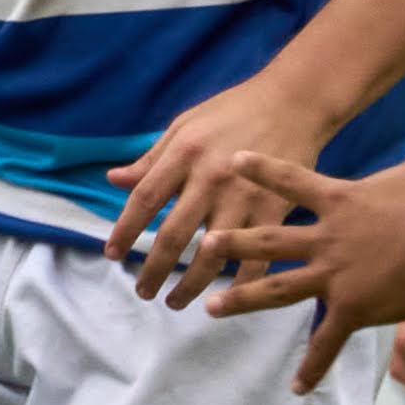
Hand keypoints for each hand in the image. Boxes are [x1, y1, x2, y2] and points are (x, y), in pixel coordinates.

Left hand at [105, 67, 336, 307]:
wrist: (294, 101)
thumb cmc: (233, 112)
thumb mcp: (184, 126)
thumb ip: (151, 159)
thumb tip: (114, 180)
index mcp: (184, 154)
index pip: (145, 199)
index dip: (125, 229)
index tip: (110, 254)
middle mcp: (212, 178)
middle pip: (175, 234)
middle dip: (154, 269)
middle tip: (142, 291)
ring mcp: (246, 196)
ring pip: (213, 253)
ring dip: (191, 283)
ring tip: (175, 302)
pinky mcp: (277, 207)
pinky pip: (257, 254)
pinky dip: (242, 282)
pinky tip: (226, 299)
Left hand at [202, 68, 404, 391]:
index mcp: (340, 201)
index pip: (291, 179)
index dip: (261, 168)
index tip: (231, 159)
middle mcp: (326, 238)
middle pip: (268, 240)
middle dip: (231, 243)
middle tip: (199, 245)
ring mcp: (335, 276)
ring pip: (279, 290)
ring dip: (244, 300)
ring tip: (211, 307)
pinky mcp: (352, 309)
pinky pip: (327, 342)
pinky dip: (312, 367)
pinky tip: (294, 388)